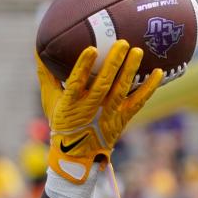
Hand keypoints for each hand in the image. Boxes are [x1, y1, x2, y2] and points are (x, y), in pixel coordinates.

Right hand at [36, 41, 162, 185]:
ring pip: (120, 91)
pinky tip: (159, 72)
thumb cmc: (62, 121)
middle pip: (103, 85)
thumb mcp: (50, 99)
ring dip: (130, 71)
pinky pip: (138, 102)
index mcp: (71, 103)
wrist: (76, 153)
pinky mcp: (122, 119)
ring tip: (138, 51)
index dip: (83, 66)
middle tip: (123, 43)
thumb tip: (39, 48)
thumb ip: (46, 75)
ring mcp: (108, 115)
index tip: (91, 49)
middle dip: (113, 64)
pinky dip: (149, 88)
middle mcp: (90, 109)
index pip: (76, 82)